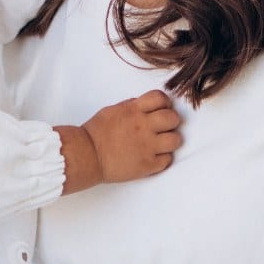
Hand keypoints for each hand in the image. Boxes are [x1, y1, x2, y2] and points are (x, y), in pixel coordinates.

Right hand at [56, 90, 180, 193]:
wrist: (87, 156)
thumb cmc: (96, 133)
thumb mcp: (113, 110)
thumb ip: (132, 107)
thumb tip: (146, 106)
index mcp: (134, 110)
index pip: (161, 98)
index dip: (164, 103)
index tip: (162, 109)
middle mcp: (144, 126)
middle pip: (173, 118)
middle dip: (170, 121)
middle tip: (163, 128)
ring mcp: (147, 146)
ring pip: (176, 140)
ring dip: (170, 140)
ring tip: (160, 144)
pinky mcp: (147, 165)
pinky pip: (168, 160)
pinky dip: (163, 159)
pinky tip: (153, 157)